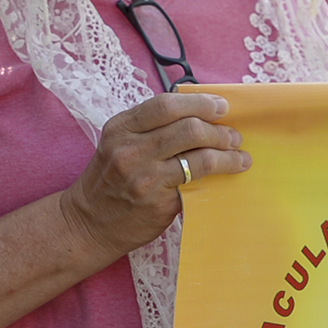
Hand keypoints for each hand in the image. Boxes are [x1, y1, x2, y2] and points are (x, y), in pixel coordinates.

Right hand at [59, 90, 248, 260]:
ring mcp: (145, 178)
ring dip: (228, 154)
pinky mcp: (159, 203)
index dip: (200, 102)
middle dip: (219, 130)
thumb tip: (199, 113)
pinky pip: (198, 183)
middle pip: (189, 128)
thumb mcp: (118, 143)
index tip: (222, 106)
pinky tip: (230, 172)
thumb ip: (150, 126)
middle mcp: (130, 150)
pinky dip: (220, 175)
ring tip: (239, 155)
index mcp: (121, 128)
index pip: (166, 105)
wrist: (88, 225)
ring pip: (201, 157)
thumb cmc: (110, 181)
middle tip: (234, 135)